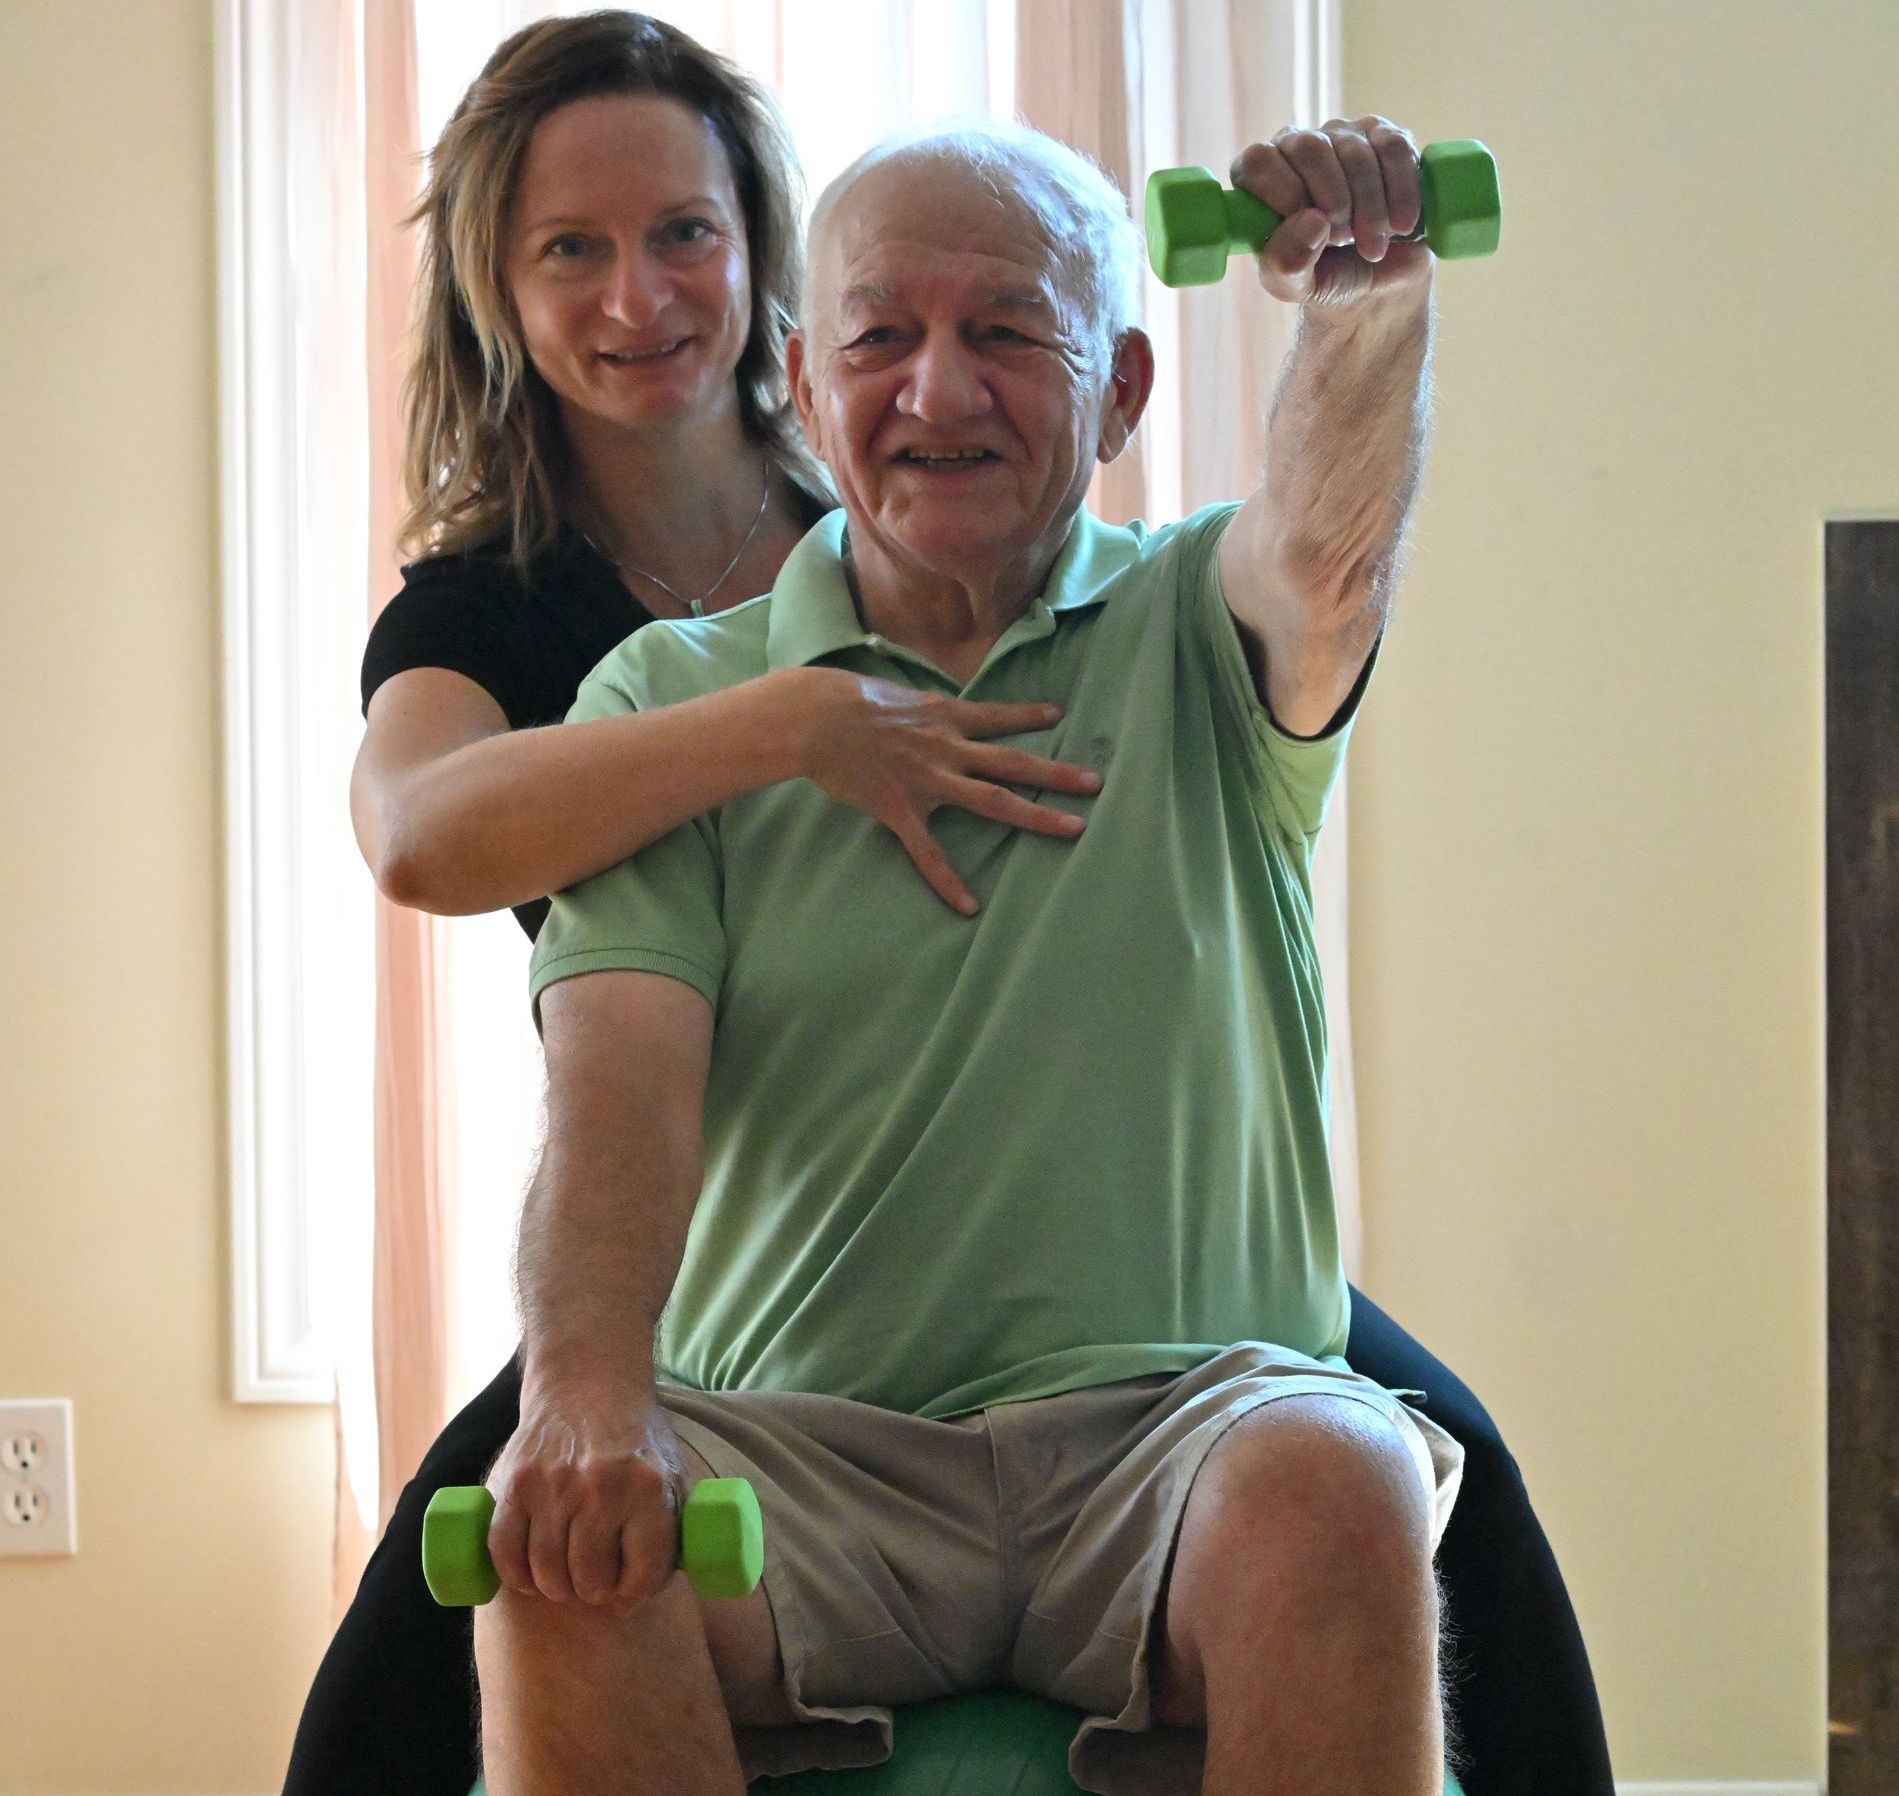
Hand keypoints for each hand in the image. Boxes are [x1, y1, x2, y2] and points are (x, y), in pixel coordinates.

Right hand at [484, 1380, 686, 1610]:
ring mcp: (555, 1486)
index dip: (636, 1594)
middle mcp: (603, 1488)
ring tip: (566, 1579)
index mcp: (650, 1488)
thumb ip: (674, 1526)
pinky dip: (515, 1575)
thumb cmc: (635, 1440)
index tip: (628, 1594)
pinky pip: (504, 1552)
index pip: (643, 1572)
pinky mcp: (517, 1483)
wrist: (588, 1384)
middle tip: (595, 1584)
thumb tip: (666, 1584)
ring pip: (547, 1573)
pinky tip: (530, 1575)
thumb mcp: (671, 1473)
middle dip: (594, 1591)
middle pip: (590, 1579)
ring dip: (556, 1588)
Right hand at [791, 667, 1103, 914]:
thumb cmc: (844, 699)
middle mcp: (946, 748)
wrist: (814, 718)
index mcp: (943, 716)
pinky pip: (930, 852)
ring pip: (993, 800)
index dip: (1028, 715)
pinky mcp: (901, 809)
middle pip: (1013, 762)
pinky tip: (969, 906)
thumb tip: (926, 704)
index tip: (1059, 714)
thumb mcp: (893, 692)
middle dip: (1057, 773)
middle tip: (1096, 783)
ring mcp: (928, 780)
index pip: (995, 716)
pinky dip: (948, 881)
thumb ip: (919, 707)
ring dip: (1037, 814)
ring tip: (1074, 828)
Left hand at [1234, 117, 1432, 307]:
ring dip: (1370, 208)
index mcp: (1261, 180)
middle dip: (1333, 202)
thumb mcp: (1296, 285)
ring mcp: (1342, 137)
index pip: (1258, 160)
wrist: (1380, 284)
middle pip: (1309, 148)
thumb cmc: (1326, 278)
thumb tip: (1312, 222)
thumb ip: (1286, 263)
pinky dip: (1400, 190)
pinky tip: (1401, 224)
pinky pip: (1394, 147)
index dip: (1283, 191)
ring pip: (1354, 152)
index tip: (1309, 227)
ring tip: (1373, 247)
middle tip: (1344, 240)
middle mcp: (1297, 148)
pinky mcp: (1385, 138)